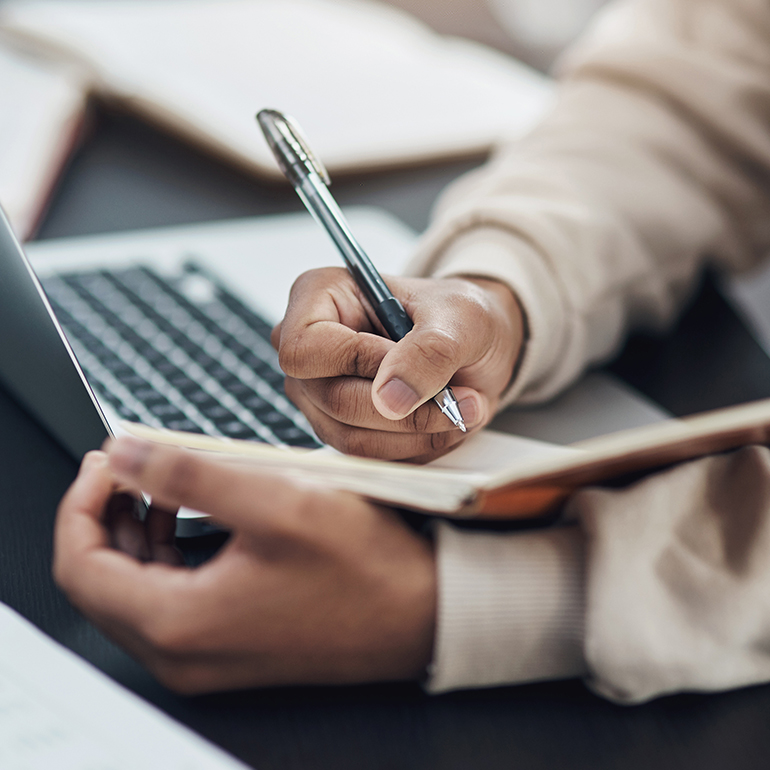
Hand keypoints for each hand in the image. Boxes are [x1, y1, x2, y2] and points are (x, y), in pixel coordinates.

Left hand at [53, 440, 435, 693]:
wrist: (419, 612)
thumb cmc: (364, 567)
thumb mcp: (276, 503)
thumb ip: (188, 475)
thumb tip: (124, 455)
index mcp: (181, 623)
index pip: (80, 566)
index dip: (80, 504)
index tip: (105, 464)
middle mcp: (182, 654)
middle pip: (100, 581)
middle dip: (102, 515)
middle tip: (123, 467)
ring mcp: (204, 656)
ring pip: (132, 591)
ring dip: (132, 533)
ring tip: (153, 485)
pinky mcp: (227, 645)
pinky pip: (168, 601)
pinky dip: (163, 555)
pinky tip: (188, 519)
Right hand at [273, 269, 523, 461]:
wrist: (478, 347)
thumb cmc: (460, 318)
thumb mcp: (460, 319)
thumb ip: (429, 351)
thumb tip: (390, 399)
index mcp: (320, 298)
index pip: (305, 349)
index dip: (359, 363)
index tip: (416, 364)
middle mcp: (310, 350)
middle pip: (334, 400)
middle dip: (407, 409)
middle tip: (464, 399)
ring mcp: (319, 395)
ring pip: (352, 437)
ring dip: (417, 433)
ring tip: (462, 408)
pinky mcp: (341, 429)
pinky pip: (371, 456)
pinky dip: (416, 445)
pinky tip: (444, 423)